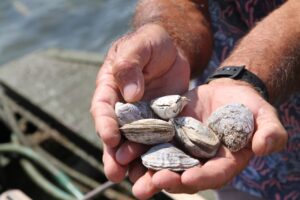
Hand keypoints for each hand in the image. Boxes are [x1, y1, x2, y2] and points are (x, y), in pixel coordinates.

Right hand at [90, 23, 190, 181]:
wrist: (172, 50)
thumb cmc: (151, 42)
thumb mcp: (140, 45)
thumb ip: (130, 65)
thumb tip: (130, 94)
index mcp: (110, 88)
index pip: (103, 109)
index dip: (105, 124)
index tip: (111, 138)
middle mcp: (122, 107)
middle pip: (115, 133)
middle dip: (114, 154)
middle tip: (115, 173)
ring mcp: (142, 117)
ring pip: (135, 142)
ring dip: (134, 162)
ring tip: (137, 182)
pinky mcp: (160, 122)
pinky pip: (158, 141)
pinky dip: (158, 155)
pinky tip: (161, 170)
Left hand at [119, 78, 286, 198]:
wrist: (226, 92)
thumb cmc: (248, 105)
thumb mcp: (264, 115)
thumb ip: (269, 132)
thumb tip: (265, 148)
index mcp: (225, 160)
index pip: (215, 174)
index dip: (202, 178)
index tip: (186, 179)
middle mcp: (201, 160)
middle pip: (184, 175)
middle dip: (166, 181)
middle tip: (147, 187)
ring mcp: (183, 148)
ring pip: (164, 163)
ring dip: (146, 172)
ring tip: (130, 178)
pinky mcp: (169, 134)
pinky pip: (154, 143)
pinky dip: (140, 148)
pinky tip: (125, 151)